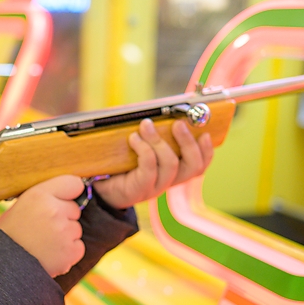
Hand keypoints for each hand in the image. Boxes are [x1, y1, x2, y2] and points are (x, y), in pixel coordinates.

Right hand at [0, 175, 85, 276]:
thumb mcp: (19, 206)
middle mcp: (54, 210)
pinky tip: (50, 255)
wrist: (2, 267)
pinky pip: (78, 247)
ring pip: (76, 229)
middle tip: (43, 229)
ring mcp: (64, 231)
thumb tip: (64, 198)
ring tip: (43, 244)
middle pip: (74, 209)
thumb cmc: (7, 236)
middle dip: (64, 218)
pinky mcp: (71, 251)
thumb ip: (43, 199)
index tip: (65, 200)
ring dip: (65, 236)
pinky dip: (68, 253)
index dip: (69, 194)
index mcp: (39, 195)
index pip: (73, 183)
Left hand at [93, 118, 213, 209]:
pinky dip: (144, 149)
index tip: (205, 134)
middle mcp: (167, 181)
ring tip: (146, 125)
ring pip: (170, 165)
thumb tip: (158, 115)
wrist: (96, 186)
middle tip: (178, 124)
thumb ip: (153, 136)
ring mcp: (154, 188)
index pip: (198, 166)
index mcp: (173, 172)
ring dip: (160, 141)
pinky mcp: (139, 189)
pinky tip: (134, 139)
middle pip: (192, 166)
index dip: (206, 152)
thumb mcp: (140, 148)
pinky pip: (149, 168)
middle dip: (188, 143)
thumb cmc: (120, 163)